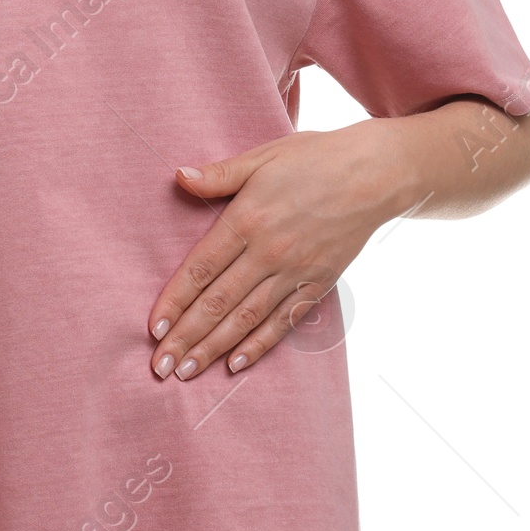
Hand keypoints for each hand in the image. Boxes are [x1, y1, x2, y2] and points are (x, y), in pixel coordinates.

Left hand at [148, 124, 403, 381]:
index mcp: (248, 219)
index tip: (153, 329)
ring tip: (187, 373)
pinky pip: (284, 322)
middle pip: (218, 303)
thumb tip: (178, 177)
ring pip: (247, 318)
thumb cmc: (314, 158)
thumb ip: (218, 175)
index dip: (174, 301)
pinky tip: (236, 364)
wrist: (376, 174)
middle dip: (186, 337)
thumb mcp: (261, 157)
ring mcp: (295, 271)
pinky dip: (259, 345)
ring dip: (214, 348)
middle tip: (161, 367)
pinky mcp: (318, 283)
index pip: (200, 269)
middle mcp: (268, 252)